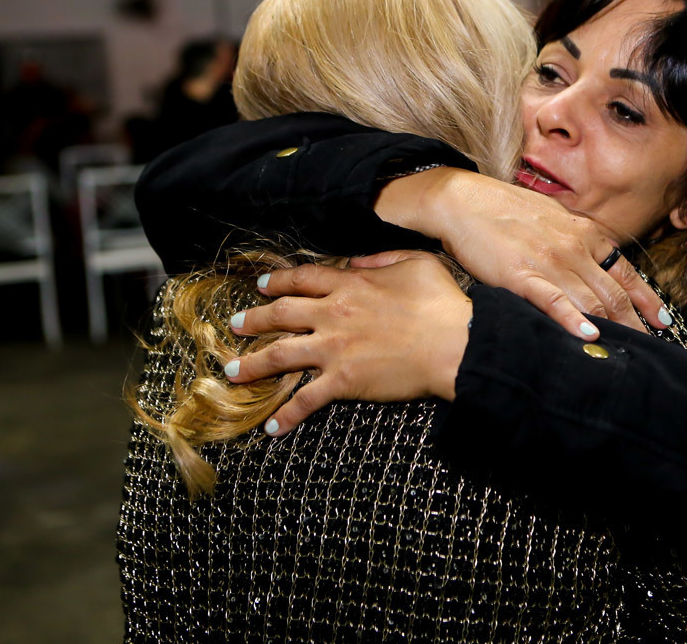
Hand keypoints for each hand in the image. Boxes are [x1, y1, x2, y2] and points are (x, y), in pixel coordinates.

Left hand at [225, 252, 471, 435]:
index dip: (278, 281)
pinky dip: (286, 415)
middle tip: (235, 325)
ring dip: (252, 365)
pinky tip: (271, 427)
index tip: (262, 286)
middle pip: (280, 314)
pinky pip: (305, 400)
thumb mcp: (415, 263)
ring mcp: (334, 349)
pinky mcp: (343, 381)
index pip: (302, 279)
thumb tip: (356, 262)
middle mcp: (333, 314)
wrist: (455, 345)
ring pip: (279, 355)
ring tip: (232, 373)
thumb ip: (381, 259)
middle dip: (254, 319)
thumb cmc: (443, 303)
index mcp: (349, 284)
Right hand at [376, 167, 669, 337]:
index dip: (647, 299)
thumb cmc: (505, 209)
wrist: (463, 200)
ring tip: (628, 353)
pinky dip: (574, 320)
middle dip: (636, 324)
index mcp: (585, 233)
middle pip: (614, 293)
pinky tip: (589, 336)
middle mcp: (574, 248)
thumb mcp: (553, 217)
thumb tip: (598, 261)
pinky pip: (554, 301)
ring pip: (592, 300)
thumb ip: (577, 239)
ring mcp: (549, 262)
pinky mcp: (521, 275)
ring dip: (613, 329)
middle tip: (651, 348)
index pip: (626, 272)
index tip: (662, 321)